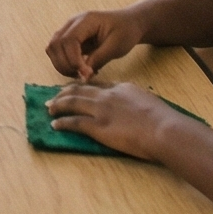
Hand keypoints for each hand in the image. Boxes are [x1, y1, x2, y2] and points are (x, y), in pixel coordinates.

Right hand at [44, 7, 142, 80]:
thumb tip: (83, 75)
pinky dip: (63, 63)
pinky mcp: (68, 38)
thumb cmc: (126, 32)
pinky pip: (57, 51)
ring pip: (52, 48)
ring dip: (61, 64)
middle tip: (82, 76)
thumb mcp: (116, 46)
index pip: (68, 40)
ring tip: (79, 74)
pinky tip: (78, 69)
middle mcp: (72, 23)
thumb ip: (99, 59)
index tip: (86, 74)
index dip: (73, 60)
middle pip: (55, 44)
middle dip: (65, 64)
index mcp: (85, 20)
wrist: (129, 23)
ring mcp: (68, 29)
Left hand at [44, 81, 184, 160]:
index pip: (98, 84)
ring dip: (58, 105)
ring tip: (49, 108)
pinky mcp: (98, 127)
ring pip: (73, 103)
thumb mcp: (149, 102)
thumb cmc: (163, 120)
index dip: (84, 86)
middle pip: (80, 90)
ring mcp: (101, 110)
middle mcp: (108, 95)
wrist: (163, 129)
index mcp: (122, 88)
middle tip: (54, 96)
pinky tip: (55, 124)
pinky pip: (74, 122)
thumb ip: (137, 102)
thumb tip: (136, 109)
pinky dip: (63, 122)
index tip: (76, 89)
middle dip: (65, 93)